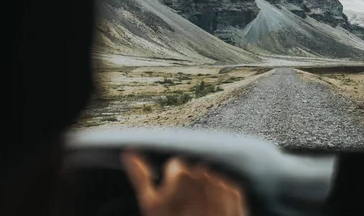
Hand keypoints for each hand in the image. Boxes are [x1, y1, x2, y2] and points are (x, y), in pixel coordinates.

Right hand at [121, 151, 247, 215]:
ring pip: (209, 181)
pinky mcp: (236, 194)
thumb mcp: (151, 204)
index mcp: (181, 173)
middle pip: (193, 173)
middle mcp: (203, 173)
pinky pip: (225, 190)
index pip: (175, 167)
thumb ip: (140, 175)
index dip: (172, 183)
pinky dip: (221, 199)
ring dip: (205, 192)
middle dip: (190, 186)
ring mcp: (221, 183)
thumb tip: (127, 153)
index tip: (172, 200)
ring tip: (200, 214)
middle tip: (185, 210)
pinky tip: (214, 214)